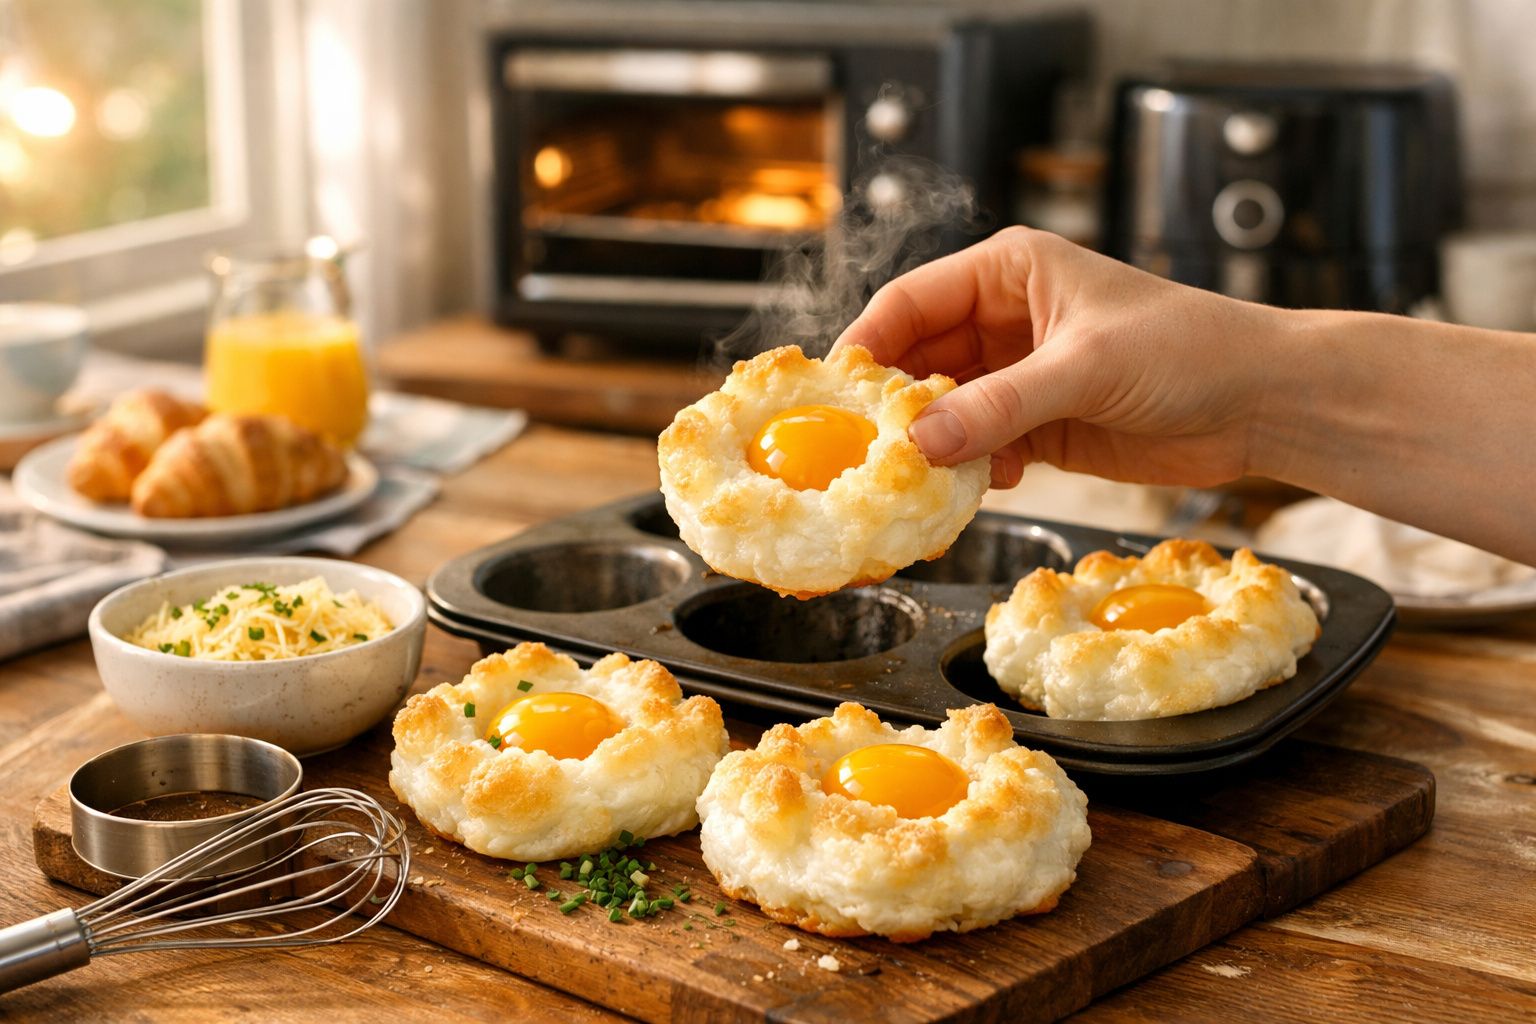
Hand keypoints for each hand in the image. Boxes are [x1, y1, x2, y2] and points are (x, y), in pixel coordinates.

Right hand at [831, 227, 1285, 488]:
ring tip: (920, 477)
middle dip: (896, 406)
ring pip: (945, 411)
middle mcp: (1004, 319)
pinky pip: (978, 447)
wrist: (1262, 404)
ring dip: (933, 444)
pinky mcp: (1038, 427)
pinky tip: (976, 486)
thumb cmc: (1190, 350)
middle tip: (865, 453)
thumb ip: (999, 405)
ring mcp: (1019, 376)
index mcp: (1008, 273)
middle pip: (918, 361)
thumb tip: (919, 443)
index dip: (868, 345)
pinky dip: (968, 469)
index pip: (910, 302)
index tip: (836, 396)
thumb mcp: (1085, 368)